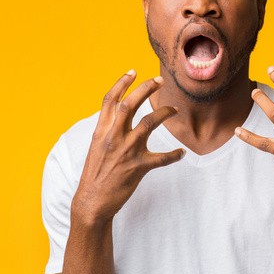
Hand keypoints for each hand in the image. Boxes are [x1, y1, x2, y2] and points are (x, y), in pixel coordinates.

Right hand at [71, 70, 184, 223]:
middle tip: (160, 81)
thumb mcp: (96, 147)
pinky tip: (182, 153)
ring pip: (149, 123)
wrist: (91, 202)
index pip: (110, 100)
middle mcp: (113, 137)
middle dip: (146, 89)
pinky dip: (174, 155)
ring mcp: (126, 151)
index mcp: (101, 131)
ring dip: (164, 113)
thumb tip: (119, 113)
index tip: (133, 71)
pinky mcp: (138, 167)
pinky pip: (162, 158)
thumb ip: (107, 130)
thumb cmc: (95, 174)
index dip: (122, 83)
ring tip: (174, 109)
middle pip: (130, 104)